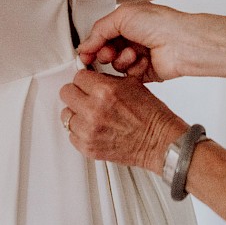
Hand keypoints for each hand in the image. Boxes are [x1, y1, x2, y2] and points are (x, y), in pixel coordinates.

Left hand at [60, 70, 187, 172]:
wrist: (159, 141)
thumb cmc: (150, 115)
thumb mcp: (131, 84)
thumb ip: (106, 79)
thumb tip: (90, 77)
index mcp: (105, 90)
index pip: (78, 77)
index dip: (85, 80)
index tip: (89, 84)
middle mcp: (94, 110)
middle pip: (66, 93)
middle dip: (77, 93)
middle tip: (87, 97)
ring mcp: (89, 130)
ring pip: (66, 114)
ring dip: (77, 113)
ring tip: (92, 115)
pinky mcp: (88, 147)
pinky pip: (71, 134)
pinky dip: (80, 131)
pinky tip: (94, 128)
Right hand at [77, 2, 191, 81]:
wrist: (181, 43)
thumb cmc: (159, 23)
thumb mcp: (122, 16)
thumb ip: (99, 30)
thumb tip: (84, 45)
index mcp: (127, 22)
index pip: (101, 35)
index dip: (92, 45)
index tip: (84, 54)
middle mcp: (133, 38)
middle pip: (106, 52)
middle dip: (105, 54)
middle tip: (108, 53)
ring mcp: (139, 55)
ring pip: (116, 65)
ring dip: (121, 60)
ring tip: (133, 54)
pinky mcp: (145, 72)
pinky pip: (129, 76)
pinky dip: (134, 69)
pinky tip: (144, 61)